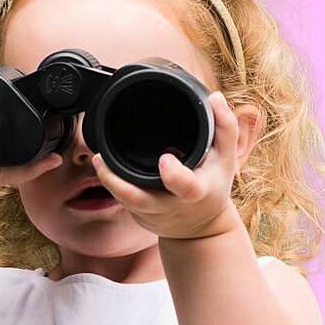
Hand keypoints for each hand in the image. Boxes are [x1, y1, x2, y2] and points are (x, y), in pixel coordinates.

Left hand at [91, 90, 240, 239]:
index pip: (186, 186)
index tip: (165, 159)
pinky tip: (104, 166)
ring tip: (98, 159)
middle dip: (120, 183)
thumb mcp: (226, 159)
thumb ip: (225, 128)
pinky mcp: (139, 215)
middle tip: (102, 159)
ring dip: (108, 180)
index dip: (174, 175)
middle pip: (141, 200)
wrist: (201, 227)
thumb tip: (215, 97)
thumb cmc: (213, 186)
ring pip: (125, 201)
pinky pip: (122, 200)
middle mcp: (170, 205)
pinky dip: (112, 184)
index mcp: (195, 192)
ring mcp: (152, 213)